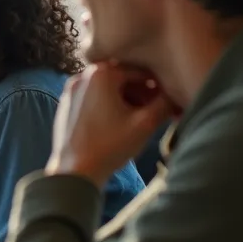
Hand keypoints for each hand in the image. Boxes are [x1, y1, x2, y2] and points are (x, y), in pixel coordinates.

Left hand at [47, 62, 175, 187]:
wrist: (74, 171)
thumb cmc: (110, 146)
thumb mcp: (146, 123)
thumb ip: (165, 102)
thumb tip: (176, 93)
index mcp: (100, 73)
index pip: (139, 70)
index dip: (157, 84)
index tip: (168, 99)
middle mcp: (81, 76)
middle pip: (121, 77)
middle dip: (141, 91)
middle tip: (156, 109)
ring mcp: (70, 91)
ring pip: (107, 88)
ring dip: (126, 98)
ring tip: (140, 117)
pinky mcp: (66, 105)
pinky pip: (93, 97)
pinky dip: (109, 104)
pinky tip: (119, 122)